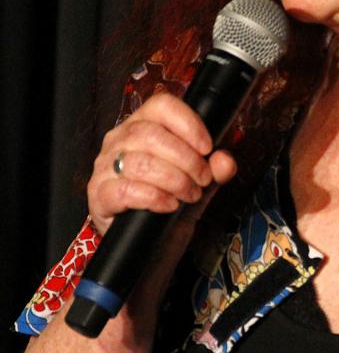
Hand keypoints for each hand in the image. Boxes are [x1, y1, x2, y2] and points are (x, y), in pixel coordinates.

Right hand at [88, 92, 237, 235]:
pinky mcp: (98, 196)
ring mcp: (104, 168)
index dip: (188, 123)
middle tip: (203, 179)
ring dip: (174, 179)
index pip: (161, 106)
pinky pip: (124, 191)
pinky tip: (169, 205)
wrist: (152, 247)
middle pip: (149, 133)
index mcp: (142, 127)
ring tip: (190, 195)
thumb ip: (215, 172)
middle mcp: (118, 141)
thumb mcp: (200, 186)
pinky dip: (154, 197)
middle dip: (186, 158)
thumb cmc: (172, 208)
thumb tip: (225, 160)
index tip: (207, 147)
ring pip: (139, 162)